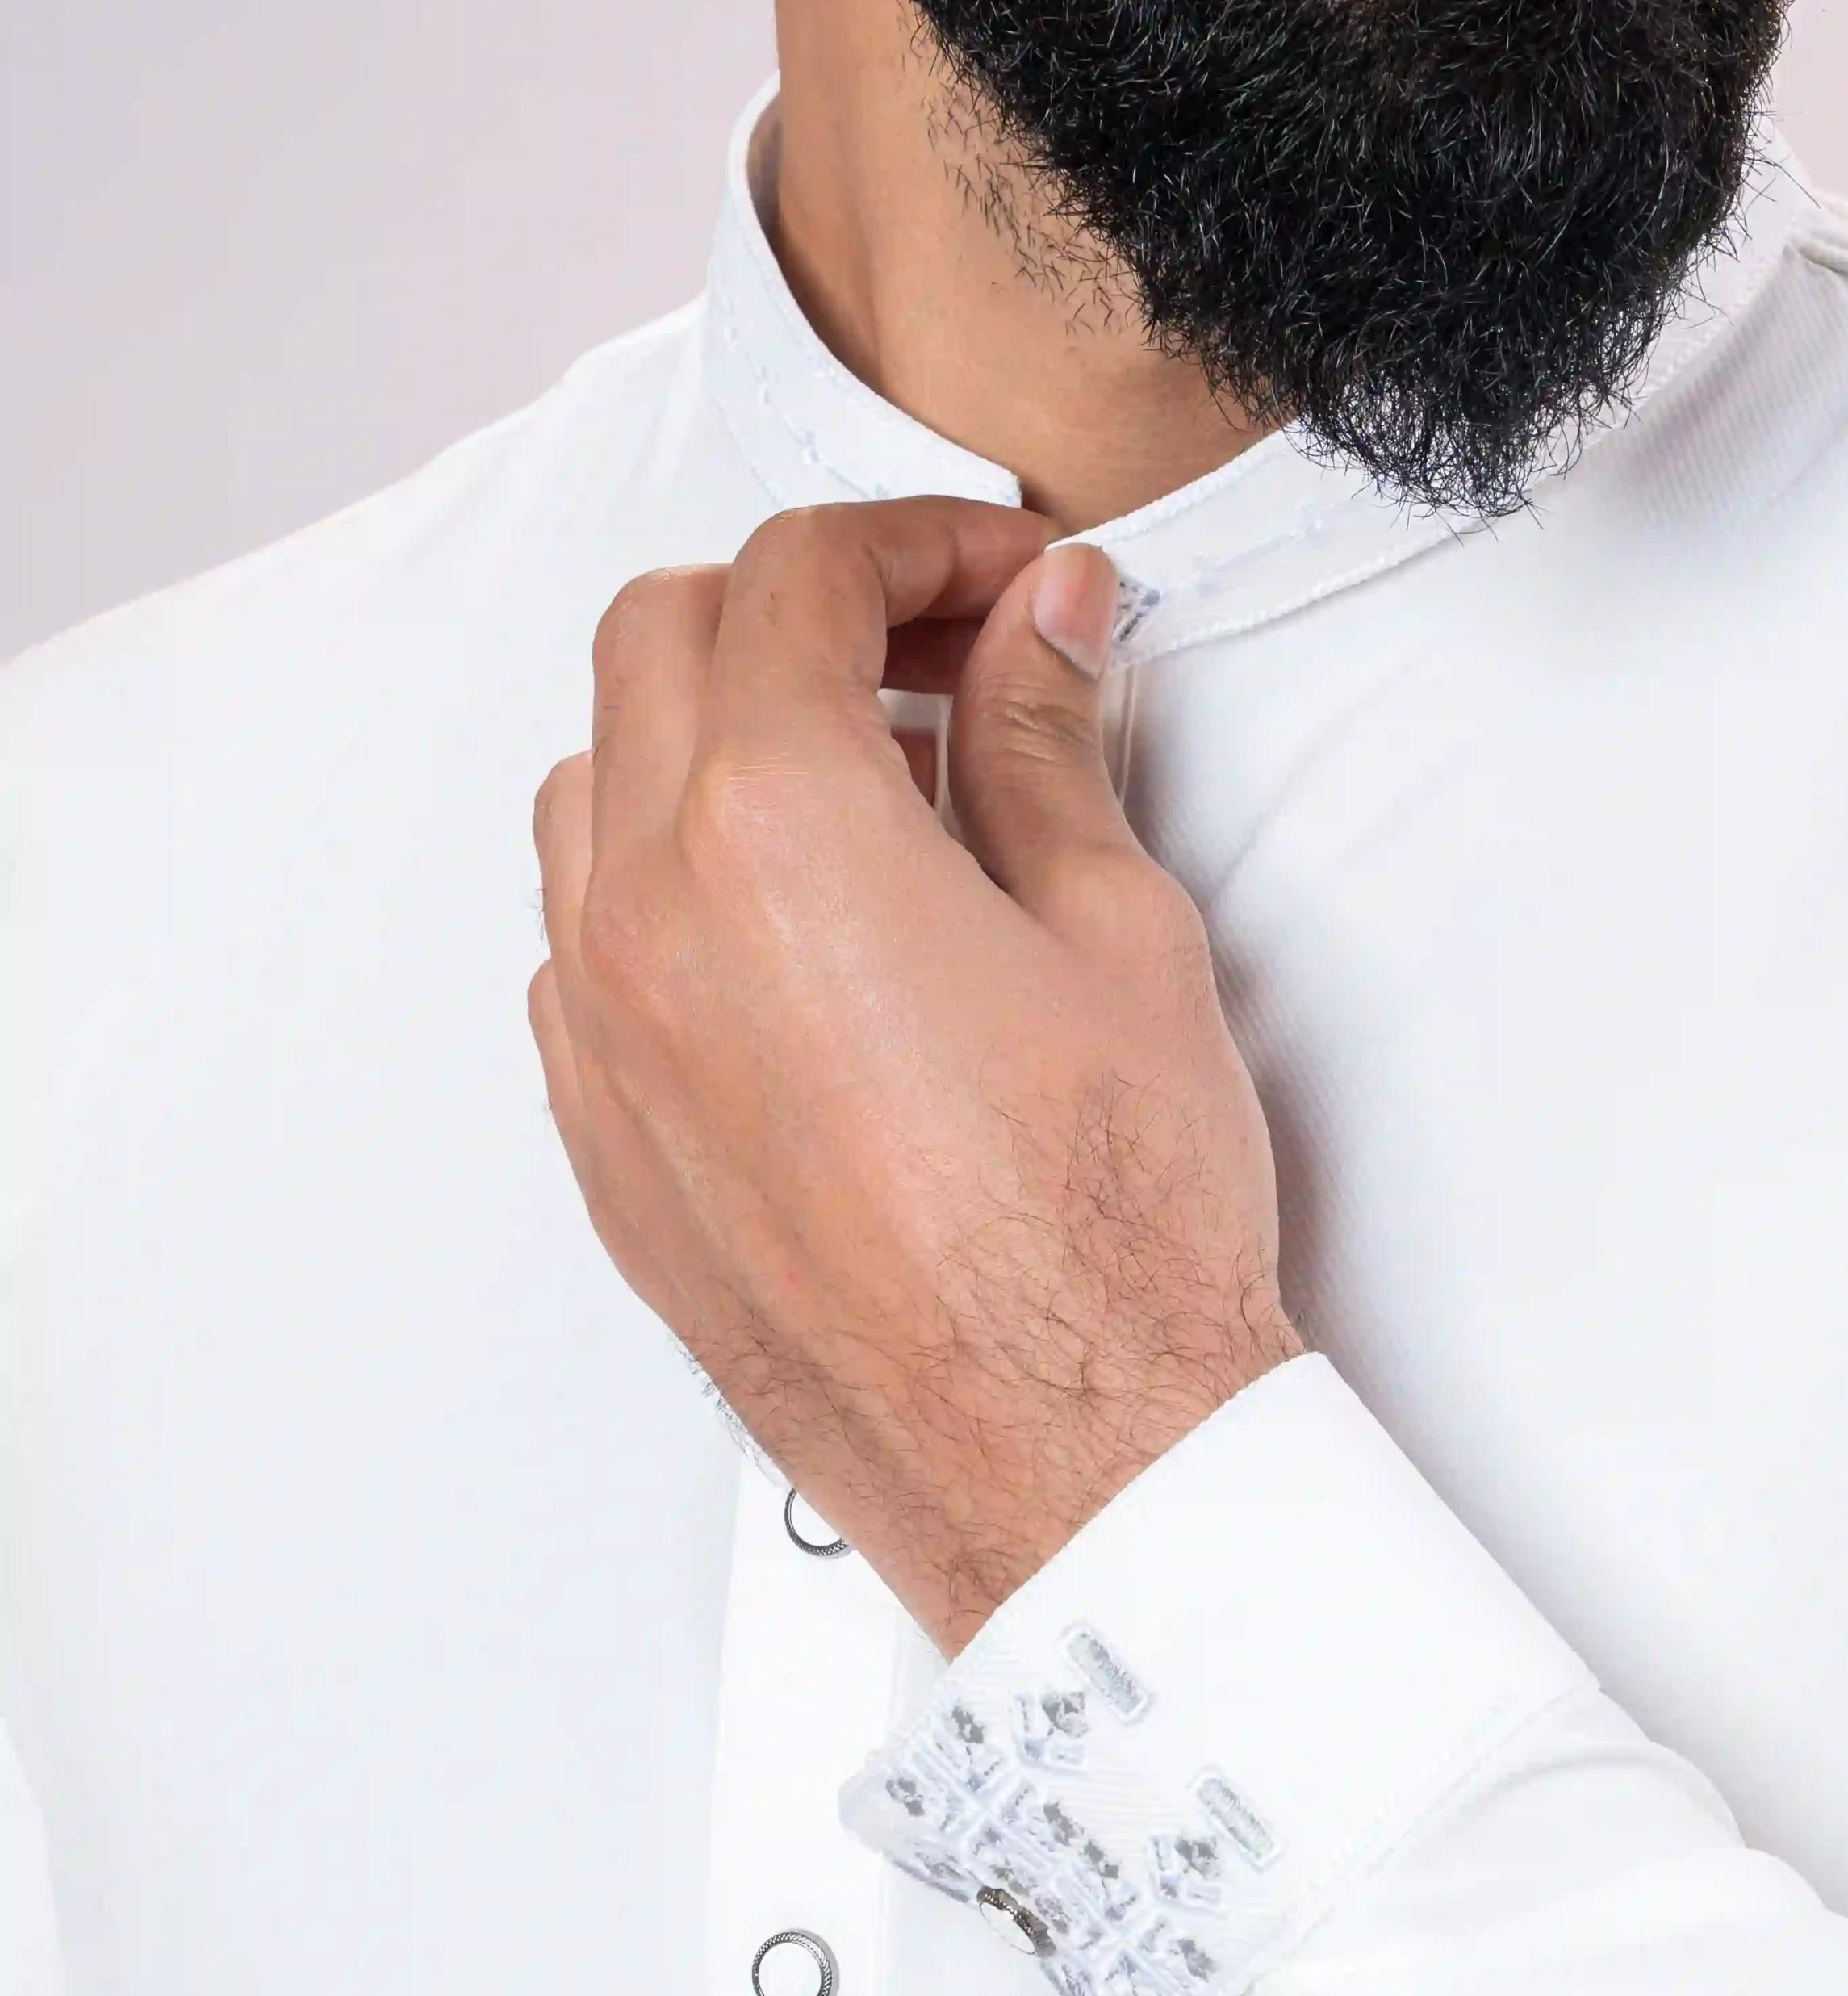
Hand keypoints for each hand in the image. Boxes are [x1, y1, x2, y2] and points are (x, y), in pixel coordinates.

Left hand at [529, 499, 1304, 1653]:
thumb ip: (1045, 742)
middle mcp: (647, 910)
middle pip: (660, 641)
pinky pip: (585, 941)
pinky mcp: (602, 1138)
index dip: (920, 542)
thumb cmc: (1108, 1221)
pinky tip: (807, 933)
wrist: (1063, 1453)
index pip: (800, 579)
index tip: (1007, 579)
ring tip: (876, 794)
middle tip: (945, 656)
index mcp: (776, 824)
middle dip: (799, 608)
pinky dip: (670, 878)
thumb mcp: (1115, 929)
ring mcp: (600, 1031)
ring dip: (713, 736)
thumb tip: (1040, 623)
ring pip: (591, 786)